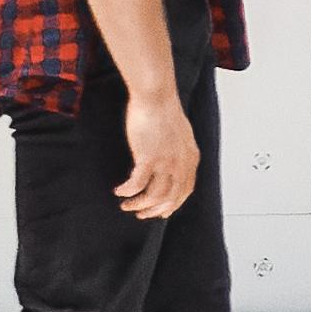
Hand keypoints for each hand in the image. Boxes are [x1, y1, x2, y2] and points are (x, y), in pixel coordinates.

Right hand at [115, 98, 200, 220]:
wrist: (156, 97)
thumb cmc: (163, 113)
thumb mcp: (179, 137)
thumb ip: (178, 153)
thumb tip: (170, 166)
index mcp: (191, 158)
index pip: (185, 190)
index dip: (172, 204)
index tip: (160, 212)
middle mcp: (181, 163)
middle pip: (171, 198)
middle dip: (154, 210)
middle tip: (139, 214)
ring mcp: (166, 161)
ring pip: (153, 196)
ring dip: (138, 204)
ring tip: (126, 204)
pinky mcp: (149, 157)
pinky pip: (137, 184)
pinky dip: (127, 191)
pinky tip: (119, 191)